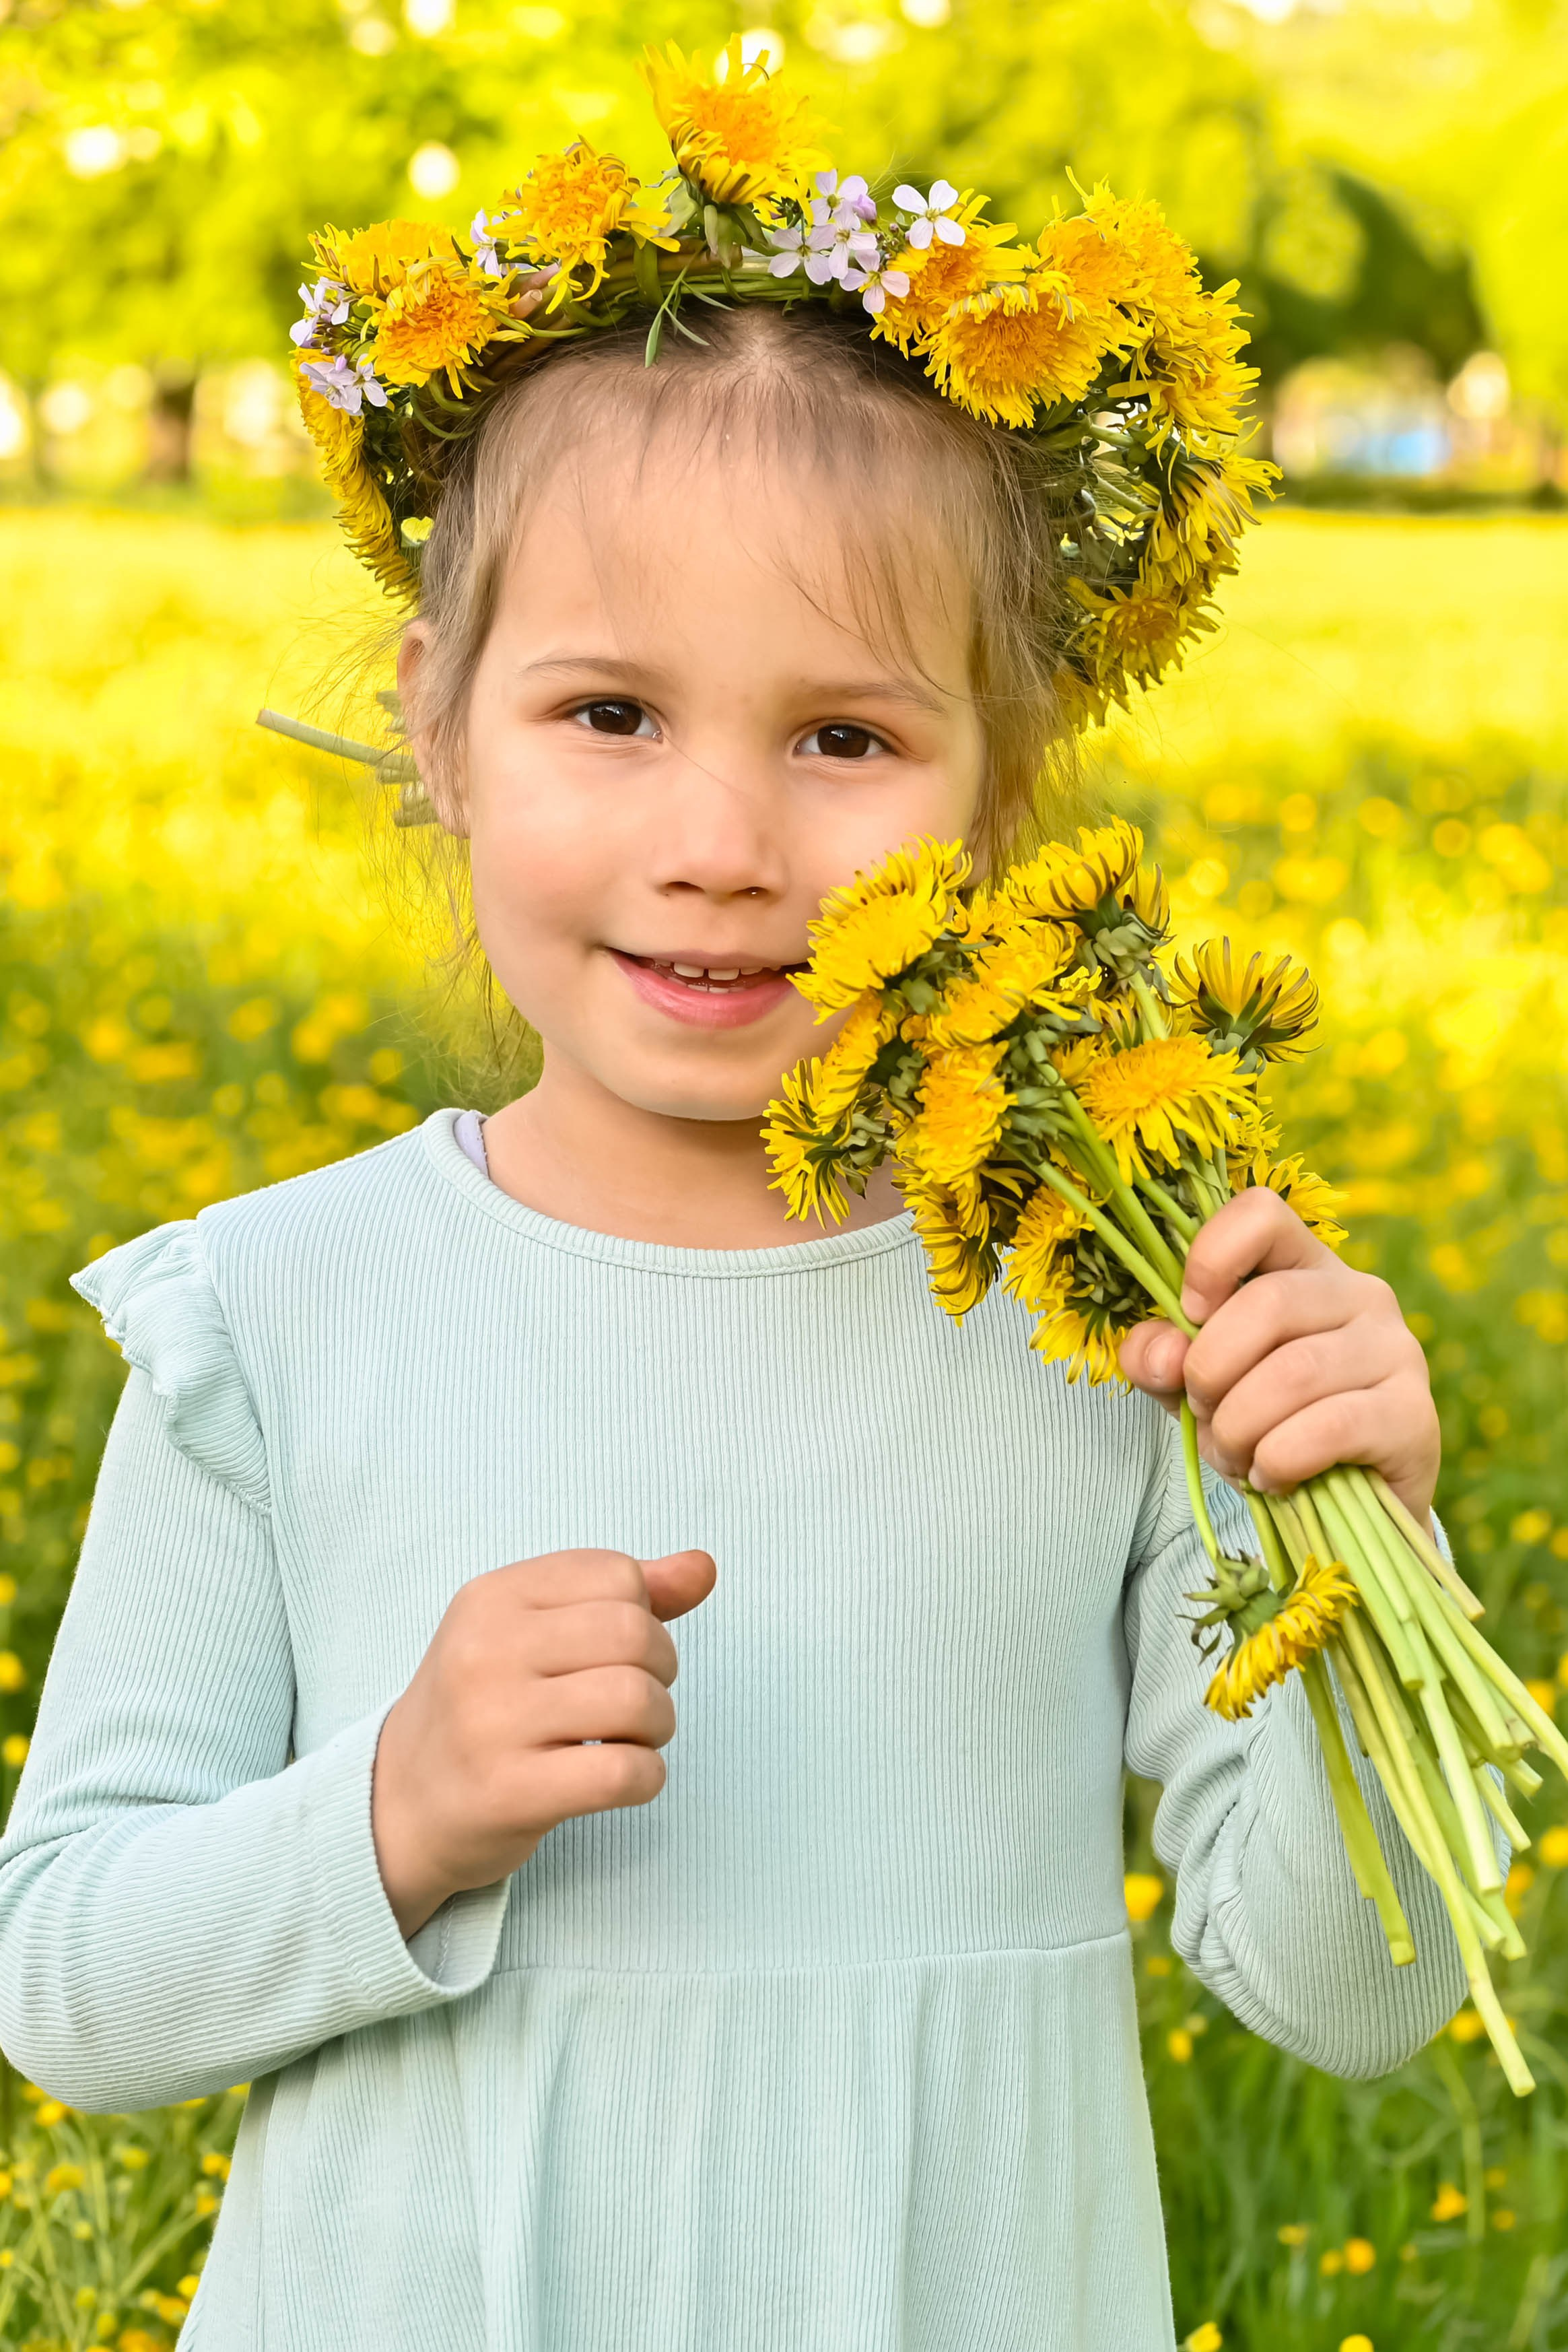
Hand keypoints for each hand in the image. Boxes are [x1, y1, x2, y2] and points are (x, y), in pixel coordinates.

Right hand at [371, 1547, 715, 1938]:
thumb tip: (703, 1567)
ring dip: (658, 1726)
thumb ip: (621, 1597)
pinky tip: (624, 1779)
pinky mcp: (507, 1793)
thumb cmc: (483, 1708)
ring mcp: (490, 1723)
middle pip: (634, 1635)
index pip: (616, 1574)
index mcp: (492, 1597)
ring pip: (636, 1700)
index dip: (643, 1614)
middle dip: (660, 1672)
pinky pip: (623, 1772)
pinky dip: (647, 1777)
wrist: (398, 1804)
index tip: (616, 1653)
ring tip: (631, 1739)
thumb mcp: (530, 1632)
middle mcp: (484, 1651)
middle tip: (636, 1702)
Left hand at [1118, 1188, 1439, 1527]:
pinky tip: (1272, 1477)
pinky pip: (1330, 1427)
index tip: (1190, 1315)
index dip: (1210, 1257)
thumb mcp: (1198, 1388)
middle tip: (1206, 1415)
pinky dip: (1279, 1460)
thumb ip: (1162, 1359)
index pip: (1261, 1213)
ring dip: (1240, 1427)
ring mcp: (1396, 1349)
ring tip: (1237, 1456)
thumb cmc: (1267, 1427)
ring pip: (1294, 1372)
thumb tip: (1160, 1353)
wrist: (1345, 1509)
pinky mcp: (1414, 1413)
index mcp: (1303, 1266)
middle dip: (1210, 1373)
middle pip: (1266, 1304)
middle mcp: (1360, 1293)